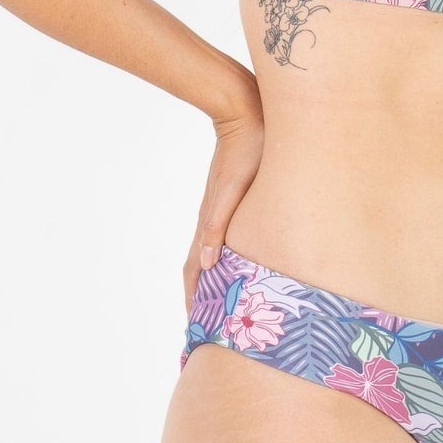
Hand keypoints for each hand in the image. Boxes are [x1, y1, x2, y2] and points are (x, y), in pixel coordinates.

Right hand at [183, 94, 264, 313]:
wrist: (243, 112)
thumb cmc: (247, 149)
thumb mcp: (232, 190)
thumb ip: (217, 225)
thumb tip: (208, 265)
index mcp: (211, 224)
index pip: (196, 273)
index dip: (195, 302)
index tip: (196, 330)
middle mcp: (211, 221)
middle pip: (199, 269)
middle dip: (201, 300)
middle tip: (205, 328)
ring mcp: (218, 211)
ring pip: (210, 256)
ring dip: (210, 283)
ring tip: (216, 306)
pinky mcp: (230, 199)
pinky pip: (221, 238)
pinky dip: (221, 259)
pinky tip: (230, 264)